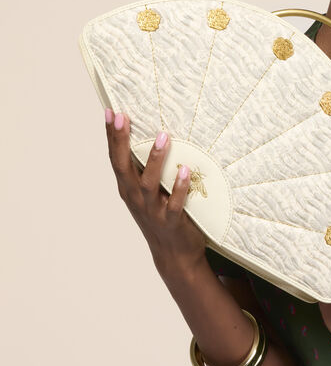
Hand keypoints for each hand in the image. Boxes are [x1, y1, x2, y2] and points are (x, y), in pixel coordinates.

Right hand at [105, 108, 207, 278]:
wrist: (174, 254)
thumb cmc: (162, 214)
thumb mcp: (150, 191)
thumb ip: (149, 168)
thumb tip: (158, 133)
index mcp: (128, 188)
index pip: (116, 158)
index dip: (113, 136)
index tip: (111, 112)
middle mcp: (135, 197)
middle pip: (123, 166)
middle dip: (121, 141)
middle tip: (122, 116)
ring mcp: (152, 210)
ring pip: (148, 183)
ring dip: (155, 159)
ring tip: (163, 136)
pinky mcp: (171, 221)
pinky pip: (174, 203)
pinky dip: (178, 188)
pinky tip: (183, 171)